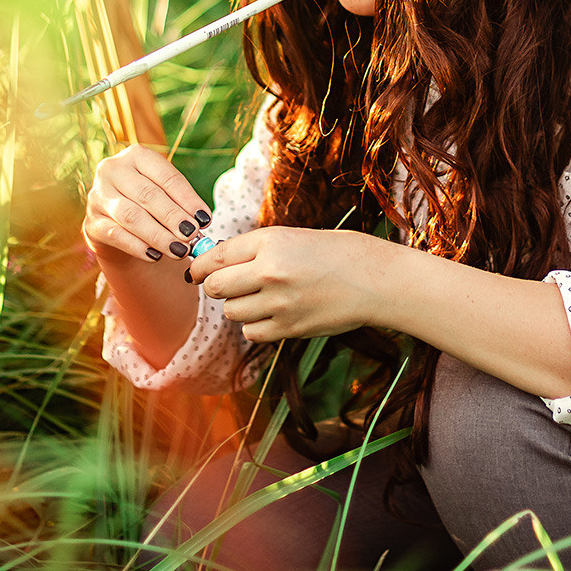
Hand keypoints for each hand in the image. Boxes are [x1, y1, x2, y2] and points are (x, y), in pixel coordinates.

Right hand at [83, 143, 211, 270]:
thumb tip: (201, 221)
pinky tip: (155, 256)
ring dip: (158, 235)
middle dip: (173, 217)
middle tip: (192, 235)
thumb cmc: (147, 204)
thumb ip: (181, 204)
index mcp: (135, 155)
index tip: (205, 219)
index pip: (166, 176)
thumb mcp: (164, 194)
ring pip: (131, 216)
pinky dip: (138, 247)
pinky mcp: (91, 223)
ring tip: (179, 250)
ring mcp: (98, 196)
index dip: (187, 198)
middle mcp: (112, 170)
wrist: (116, 223)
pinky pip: (116, 235)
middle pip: (147, 195)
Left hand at [188, 227, 403, 342]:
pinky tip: (273, 313)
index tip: (196, 271)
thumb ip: (252, 250)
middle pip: (215, 287)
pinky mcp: (289, 329)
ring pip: (231, 312)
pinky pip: (251, 332)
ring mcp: (279, 303)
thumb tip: (212, 263)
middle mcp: (270, 271)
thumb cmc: (334, 252)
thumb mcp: (291, 237)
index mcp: (270, 241)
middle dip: (215, 287)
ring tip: (261, 297)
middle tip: (228, 284)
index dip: (199, 266)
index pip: (215, 257)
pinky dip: (255, 326)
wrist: (374, 280)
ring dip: (238, 306)